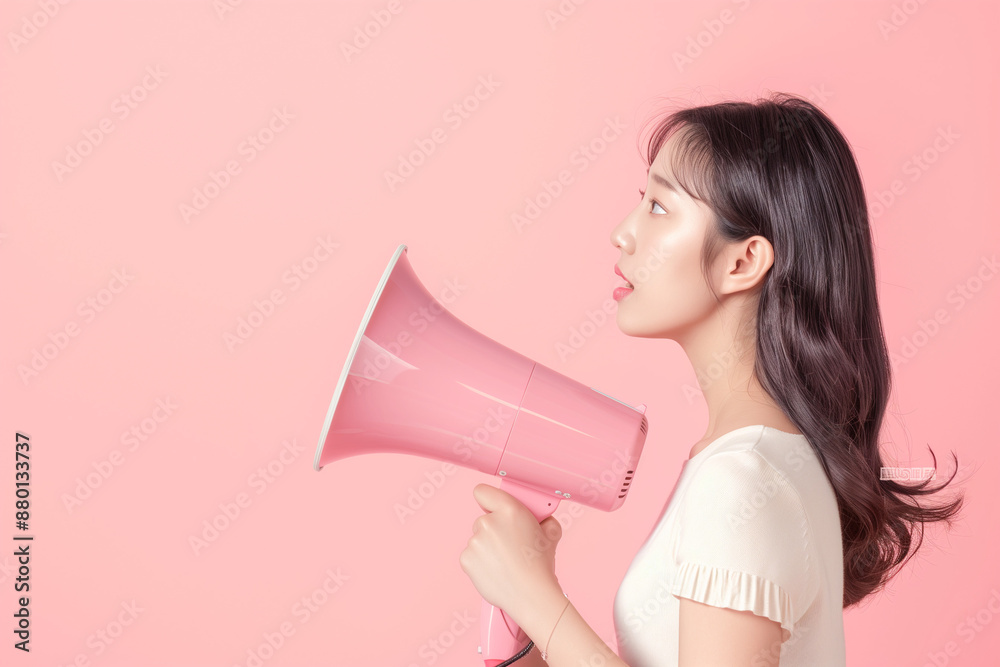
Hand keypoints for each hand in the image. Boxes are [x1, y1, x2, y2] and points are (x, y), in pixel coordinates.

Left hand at [458, 483, 563, 623]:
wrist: (531, 595)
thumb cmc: (541, 565)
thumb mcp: (551, 533)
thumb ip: (542, 519)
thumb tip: (541, 517)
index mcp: (509, 510)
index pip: (483, 492)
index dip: (488, 500)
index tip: (492, 507)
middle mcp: (488, 522)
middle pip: (483, 520)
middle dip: (494, 531)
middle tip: (509, 546)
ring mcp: (475, 541)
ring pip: (477, 540)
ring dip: (487, 549)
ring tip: (505, 563)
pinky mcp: (466, 559)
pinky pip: (470, 556)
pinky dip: (479, 563)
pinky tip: (495, 571)